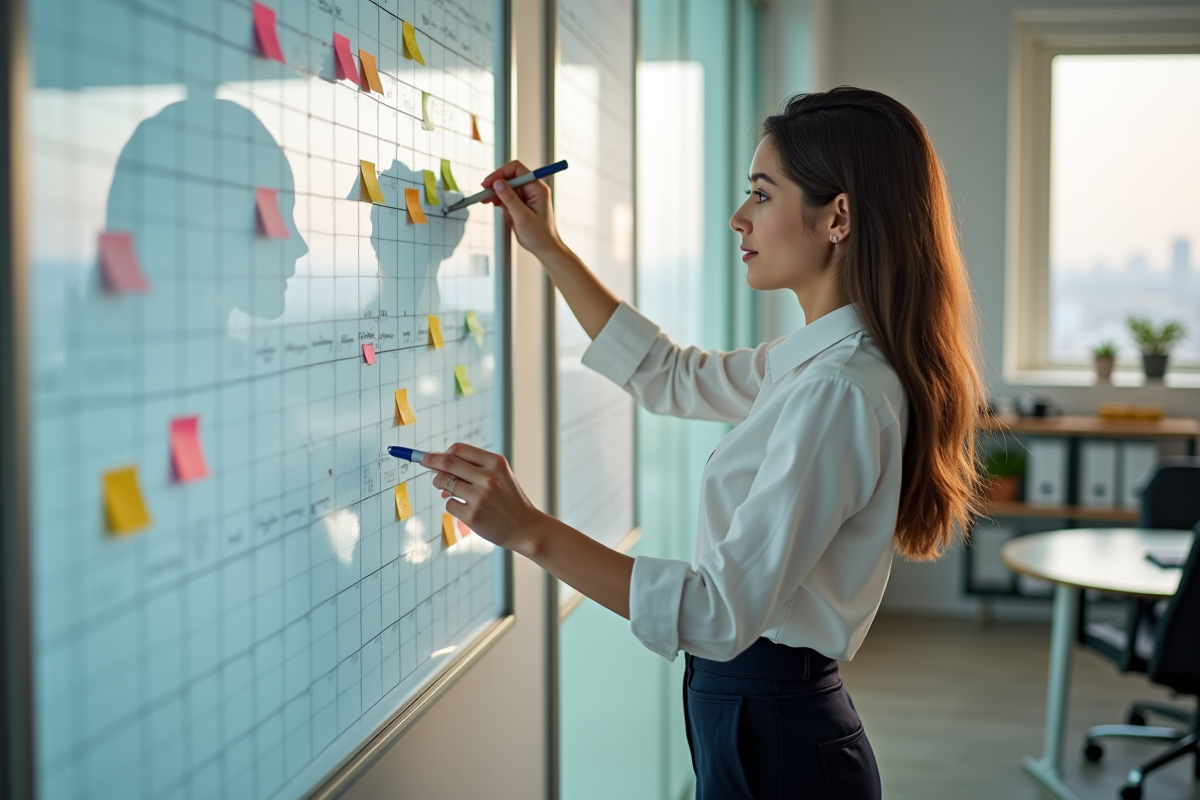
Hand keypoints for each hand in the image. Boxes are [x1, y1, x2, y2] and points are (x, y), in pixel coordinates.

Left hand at [424, 443, 546, 554]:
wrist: (525, 527)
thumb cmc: (509, 499)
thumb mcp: (501, 475)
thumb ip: (475, 467)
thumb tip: (439, 464)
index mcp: (496, 463)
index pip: (459, 449)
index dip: (441, 452)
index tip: (431, 456)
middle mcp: (488, 477)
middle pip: (448, 463)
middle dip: (431, 462)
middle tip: (423, 462)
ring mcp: (480, 497)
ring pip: (444, 483)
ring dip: (440, 485)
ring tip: (448, 490)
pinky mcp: (473, 515)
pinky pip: (449, 504)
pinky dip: (452, 504)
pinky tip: (465, 508)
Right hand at [480, 160, 562, 256]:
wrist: (545, 248)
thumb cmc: (540, 235)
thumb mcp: (522, 217)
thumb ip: (510, 199)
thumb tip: (498, 183)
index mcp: (537, 188)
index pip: (517, 170)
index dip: (501, 173)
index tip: (489, 183)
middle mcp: (532, 189)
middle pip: (510, 176)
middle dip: (496, 183)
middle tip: (483, 192)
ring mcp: (526, 196)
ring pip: (506, 186)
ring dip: (494, 191)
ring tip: (484, 200)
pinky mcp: (520, 203)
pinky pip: (506, 195)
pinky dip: (497, 198)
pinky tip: (491, 203)